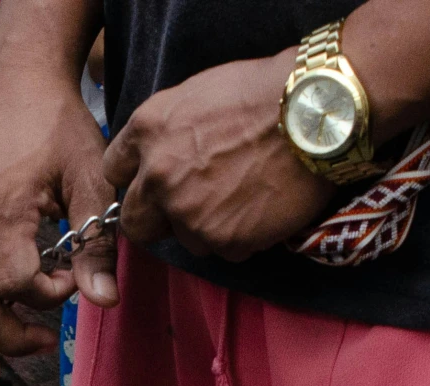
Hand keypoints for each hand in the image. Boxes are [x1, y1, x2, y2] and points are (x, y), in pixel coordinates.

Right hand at [0, 68, 116, 385]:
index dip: (46, 298)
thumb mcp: (92, 178)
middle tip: (44, 342)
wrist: (17, 88)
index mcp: (2, 208)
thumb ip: (97, 242)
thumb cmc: (58, 129)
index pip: (15, 282)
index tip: (71, 283)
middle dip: (9, 338)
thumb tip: (104, 302)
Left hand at [100, 53, 338, 262]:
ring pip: (185, 238)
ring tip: (244, 195)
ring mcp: (189, 214)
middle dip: (158, 218)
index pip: (113, 170)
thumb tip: (157, 154)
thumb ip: (165, 130)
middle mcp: (158, 177)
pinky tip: (263, 207)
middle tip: (191, 204)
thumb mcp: (196, 94)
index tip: (151, 180)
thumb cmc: (264, 92)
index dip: (134, 178)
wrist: (316, 113)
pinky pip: (224, 250)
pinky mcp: (223, 240)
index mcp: (148, 131)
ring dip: (206, 226)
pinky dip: (242, 235)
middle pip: (135, 223)